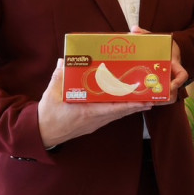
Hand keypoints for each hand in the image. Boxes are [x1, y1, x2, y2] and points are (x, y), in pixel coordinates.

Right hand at [37, 59, 154, 147]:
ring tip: (145, 98)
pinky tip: (126, 102)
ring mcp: (95, 123)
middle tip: (152, 96)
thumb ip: (59, 76)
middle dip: (137, 104)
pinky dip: (120, 109)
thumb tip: (65, 61)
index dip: (131, 104)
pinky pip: (111, 115)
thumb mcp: (51, 94)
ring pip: (118, 114)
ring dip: (131, 107)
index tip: (145, 100)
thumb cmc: (48, 116)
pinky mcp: (93, 123)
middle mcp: (95, 119)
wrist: (42, 133)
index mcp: (87, 112)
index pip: (114, 109)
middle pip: (121, 111)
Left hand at [132, 25, 186, 102]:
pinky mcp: (162, 85)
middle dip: (166, 95)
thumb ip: (146, 34)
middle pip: (175, 90)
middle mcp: (173, 75)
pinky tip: (143, 99)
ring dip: (160, 100)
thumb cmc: (164, 45)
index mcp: (174, 64)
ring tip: (148, 102)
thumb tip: (134, 29)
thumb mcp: (157, 39)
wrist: (169, 50)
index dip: (178, 81)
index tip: (172, 85)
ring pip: (169, 96)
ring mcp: (169, 81)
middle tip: (154, 97)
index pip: (183, 75)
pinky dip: (155, 98)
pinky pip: (161, 95)